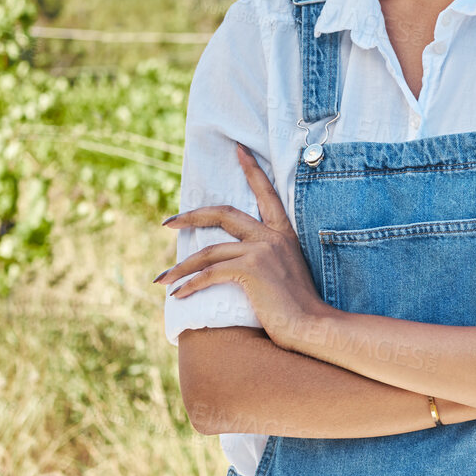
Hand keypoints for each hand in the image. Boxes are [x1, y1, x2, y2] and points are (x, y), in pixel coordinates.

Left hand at [156, 141, 332, 348]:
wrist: (313, 326)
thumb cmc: (298, 308)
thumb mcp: (283, 274)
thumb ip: (264, 260)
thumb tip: (230, 263)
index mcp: (283, 234)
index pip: (266, 194)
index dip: (252, 170)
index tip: (238, 150)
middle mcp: (272, 236)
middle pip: (224, 213)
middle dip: (191, 216)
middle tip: (168, 222)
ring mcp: (262, 251)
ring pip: (208, 250)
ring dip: (180, 266)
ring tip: (162, 279)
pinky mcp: (251, 270)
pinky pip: (210, 273)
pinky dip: (190, 285)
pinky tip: (178, 295)